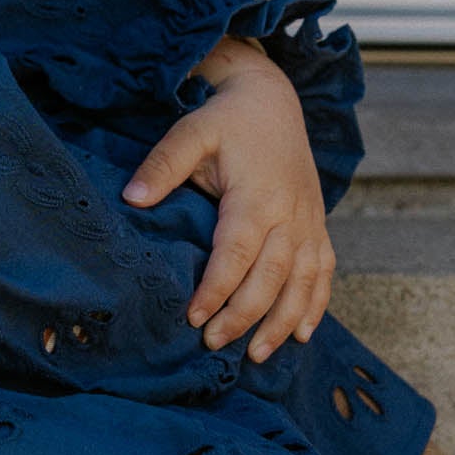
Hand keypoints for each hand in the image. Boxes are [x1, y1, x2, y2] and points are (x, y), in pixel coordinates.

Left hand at [121, 35, 334, 359]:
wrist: (273, 100)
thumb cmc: (227, 119)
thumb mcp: (192, 131)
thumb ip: (163, 164)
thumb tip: (131, 198)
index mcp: (258, 196)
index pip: (237, 253)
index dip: (217, 289)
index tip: (193, 316)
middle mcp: (291, 214)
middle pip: (272, 277)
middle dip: (244, 316)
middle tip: (212, 343)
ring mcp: (309, 222)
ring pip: (304, 282)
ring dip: (283, 322)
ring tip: (256, 355)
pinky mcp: (318, 226)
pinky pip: (324, 272)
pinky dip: (316, 305)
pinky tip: (303, 335)